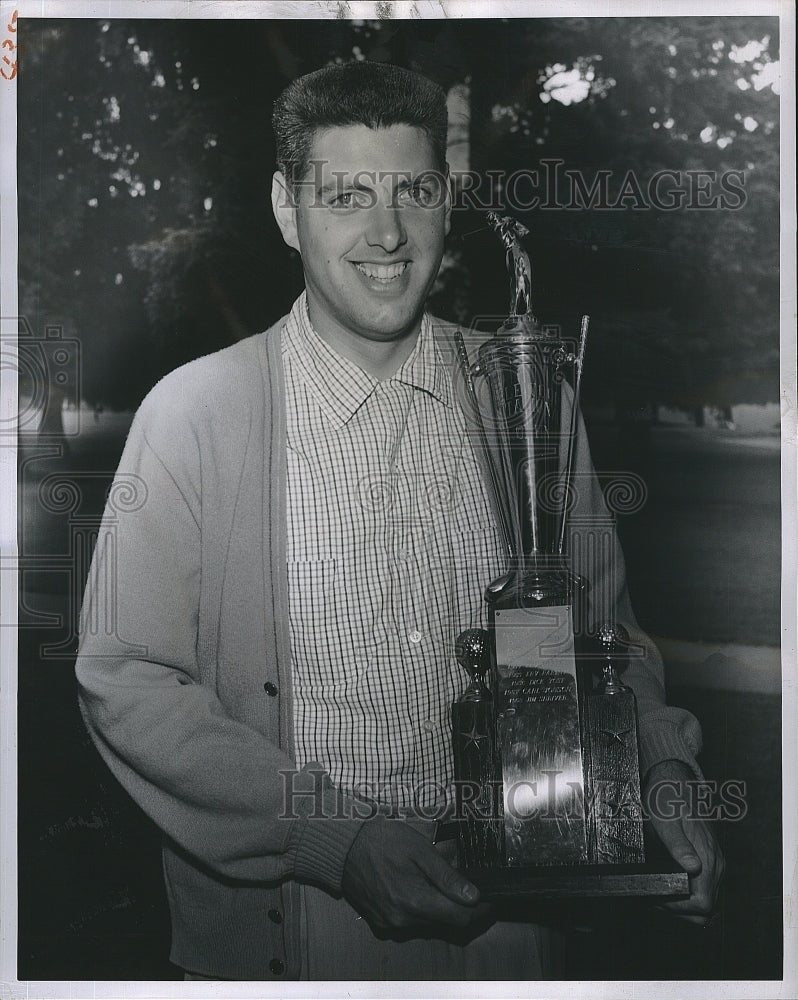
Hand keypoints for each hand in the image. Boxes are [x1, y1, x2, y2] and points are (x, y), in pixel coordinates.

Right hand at [341, 816, 490, 932]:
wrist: (343, 846)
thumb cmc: (382, 840)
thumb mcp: (420, 849)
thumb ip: (446, 876)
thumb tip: (473, 896)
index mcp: (415, 901)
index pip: (460, 918)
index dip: (480, 910)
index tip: (491, 899)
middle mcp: (404, 920)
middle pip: (446, 924)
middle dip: (463, 908)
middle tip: (469, 887)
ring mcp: (390, 924)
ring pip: (429, 925)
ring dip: (441, 909)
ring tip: (441, 883)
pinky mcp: (380, 922)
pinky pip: (410, 923)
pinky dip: (422, 911)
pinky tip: (420, 889)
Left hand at [645, 759, 724, 924]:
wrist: (675, 784)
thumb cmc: (668, 801)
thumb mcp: (665, 821)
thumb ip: (678, 845)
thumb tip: (693, 867)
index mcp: (708, 858)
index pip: (702, 903)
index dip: (679, 907)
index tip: (658, 898)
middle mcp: (717, 866)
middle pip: (706, 910)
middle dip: (679, 910)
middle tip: (653, 897)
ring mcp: (715, 866)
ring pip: (706, 903)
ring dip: (683, 906)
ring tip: (658, 893)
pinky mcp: (710, 864)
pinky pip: (704, 891)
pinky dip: (688, 898)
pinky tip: (669, 887)